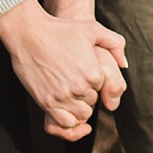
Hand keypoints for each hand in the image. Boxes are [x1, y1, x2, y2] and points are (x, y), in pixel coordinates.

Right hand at [0, 0, 129, 140]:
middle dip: (86, 95)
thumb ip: (115, 44)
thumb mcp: (93, 29)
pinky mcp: (46, 103)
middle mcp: (80, 88)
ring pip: (81, 115)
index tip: (83, 71)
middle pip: (92, 103)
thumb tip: (124, 64)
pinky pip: (64, 123)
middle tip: (73, 80)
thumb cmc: (61, 30)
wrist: (29, 34)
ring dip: (77, 107)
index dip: (94, 82)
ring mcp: (62, 97)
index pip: (103, 89)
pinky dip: (68, 119)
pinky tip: (63, 104)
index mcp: (94, 72)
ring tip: (68, 92)